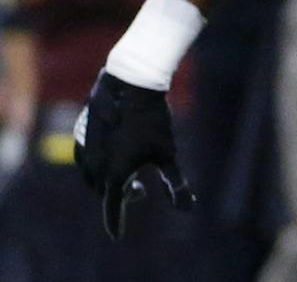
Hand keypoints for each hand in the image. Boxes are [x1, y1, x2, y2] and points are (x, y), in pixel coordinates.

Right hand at [74, 71, 195, 239]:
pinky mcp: (81, 137)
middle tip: (142, 191)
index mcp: (113, 177)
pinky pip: (84, 161)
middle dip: (121, 196)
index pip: (113, 210)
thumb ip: (175, 184)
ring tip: (129, 177)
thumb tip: (188, 209)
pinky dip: (97, 168)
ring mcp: (85, 153)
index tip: (118, 236)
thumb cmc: (153, 121)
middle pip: (105, 193)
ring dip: (108, 183)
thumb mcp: (167, 153)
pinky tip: (110, 160)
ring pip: (93, 178)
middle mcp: (94, 169)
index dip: (116, 223)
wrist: (131, 86)